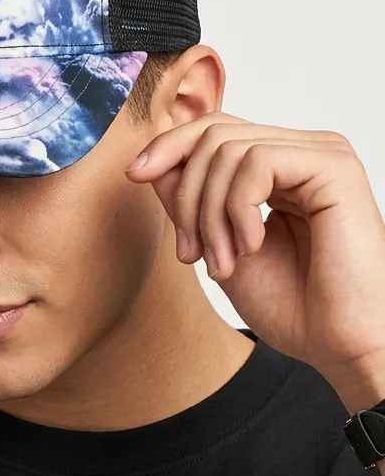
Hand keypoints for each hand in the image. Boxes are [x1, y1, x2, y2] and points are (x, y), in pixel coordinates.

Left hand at [123, 112, 384, 383]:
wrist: (341, 345)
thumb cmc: (295, 306)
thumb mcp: (218, 247)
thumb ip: (188, 203)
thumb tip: (151, 164)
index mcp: (280, 167)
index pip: (212, 130)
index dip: (168, 147)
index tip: (135, 177)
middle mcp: (302, 151)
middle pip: (213, 133)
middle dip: (186, 194)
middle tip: (191, 253)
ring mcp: (321, 155)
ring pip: (227, 148)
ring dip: (210, 213)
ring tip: (224, 262)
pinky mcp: (334, 168)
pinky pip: (257, 163)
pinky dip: (238, 209)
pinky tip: (252, 247)